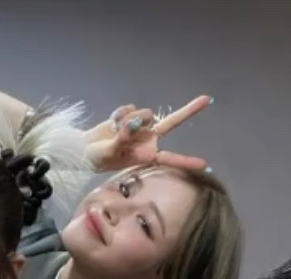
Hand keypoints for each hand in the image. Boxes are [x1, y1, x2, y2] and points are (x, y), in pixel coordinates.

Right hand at [84, 96, 211, 172]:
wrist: (83, 149)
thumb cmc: (96, 159)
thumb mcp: (109, 153)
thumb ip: (122, 138)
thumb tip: (133, 122)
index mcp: (146, 155)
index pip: (170, 158)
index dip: (186, 161)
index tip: (205, 166)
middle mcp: (148, 140)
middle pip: (172, 122)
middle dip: (189, 111)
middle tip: (207, 99)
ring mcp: (140, 127)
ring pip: (146, 113)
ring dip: (131, 118)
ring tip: (115, 129)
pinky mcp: (130, 116)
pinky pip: (131, 108)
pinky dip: (120, 114)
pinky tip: (111, 123)